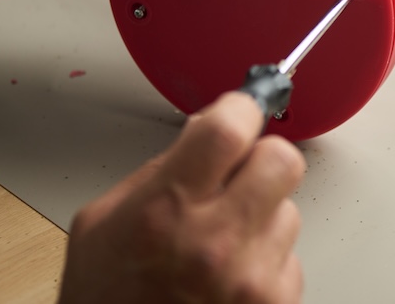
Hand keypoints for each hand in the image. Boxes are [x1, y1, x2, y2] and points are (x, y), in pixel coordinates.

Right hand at [58, 92, 305, 303]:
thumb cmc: (106, 301)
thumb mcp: (104, 222)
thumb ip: (162, 170)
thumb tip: (210, 130)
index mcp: (166, 211)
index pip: (230, 127)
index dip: (240, 109)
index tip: (239, 111)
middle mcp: (215, 242)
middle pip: (284, 159)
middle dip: (263, 159)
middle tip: (239, 175)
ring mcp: (252, 279)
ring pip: (290, 209)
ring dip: (263, 217)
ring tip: (221, 244)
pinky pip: (290, 258)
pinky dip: (267, 261)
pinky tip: (230, 278)